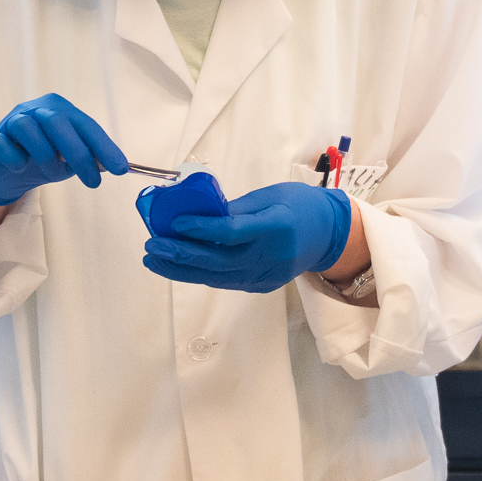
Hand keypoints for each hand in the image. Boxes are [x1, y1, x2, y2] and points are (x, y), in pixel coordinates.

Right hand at [0, 93, 127, 206]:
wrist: (7, 172)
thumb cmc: (43, 160)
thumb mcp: (70, 159)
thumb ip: (89, 158)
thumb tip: (115, 165)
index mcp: (59, 110)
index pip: (85, 124)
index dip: (104, 146)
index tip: (121, 169)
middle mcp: (35, 110)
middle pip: (57, 122)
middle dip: (79, 154)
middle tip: (93, 182)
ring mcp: (11, 121)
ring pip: (28, 128)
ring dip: (46, 156)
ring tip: (53, 175)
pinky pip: (2, 144)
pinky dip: (15, 157)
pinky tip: (21, 167)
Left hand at [143, 182, 353, 292]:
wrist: (329, 235)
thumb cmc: (299, 206)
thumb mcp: (269, 195)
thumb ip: (234, 208)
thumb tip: (196, 213)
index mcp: (276, 227)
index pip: (232, 232)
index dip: (202, 229)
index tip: (175, 223)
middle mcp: (271, 257)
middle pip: (219, 262)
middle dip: (181, 255)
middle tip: (152, 247)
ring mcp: (265, 276)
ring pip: (216, 277)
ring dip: (181, 269)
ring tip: (154, 259)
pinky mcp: (260, 285)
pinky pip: (224, 280)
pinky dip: (198, 273)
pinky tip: (177, 265)